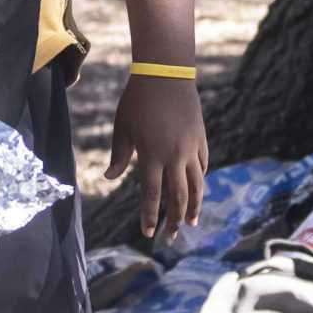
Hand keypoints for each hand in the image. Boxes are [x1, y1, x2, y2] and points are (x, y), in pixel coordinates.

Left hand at [106, 73, 208, 237]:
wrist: (165, 74)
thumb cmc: (137, 100)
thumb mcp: (122, 128)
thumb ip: (119, 156)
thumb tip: (110, 177)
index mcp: (152, 155)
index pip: (151, 195)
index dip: (150, 216)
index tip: (147, 233)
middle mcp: (174, 156)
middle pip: (178, 197)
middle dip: (174, 221)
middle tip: (171, 238)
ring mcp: (191, 148)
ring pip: (196, 185)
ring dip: (195, 207)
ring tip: (193, 223)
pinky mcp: (201, 138)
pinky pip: (202, 166)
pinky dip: (200, 181)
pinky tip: (197, 190)